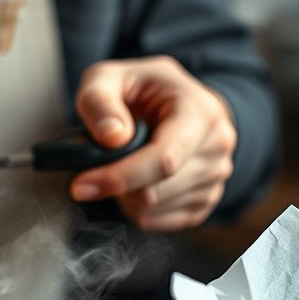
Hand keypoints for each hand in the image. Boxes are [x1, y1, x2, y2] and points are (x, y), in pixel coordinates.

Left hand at [68, 56, 236, 231]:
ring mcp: (216, 176)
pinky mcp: (205, 200)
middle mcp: (217, 146)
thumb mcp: (108, 78)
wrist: (173, 101)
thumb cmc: (141, 89)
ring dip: (121, 195)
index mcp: (200, 111)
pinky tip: (134, 180)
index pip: (164, 159)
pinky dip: (134, 207)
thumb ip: (99, 101)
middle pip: (155, 190)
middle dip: (113, 182)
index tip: (82, 185)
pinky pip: (157, 221)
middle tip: (96, 163)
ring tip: (120, 164)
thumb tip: (111, 137)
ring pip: (153, 208)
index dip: (119, 176)